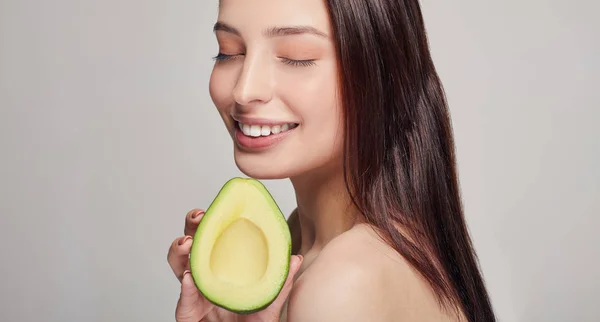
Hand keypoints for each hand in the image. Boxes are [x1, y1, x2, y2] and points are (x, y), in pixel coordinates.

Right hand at [168, 208, 302, 321]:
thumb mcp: (270, 301)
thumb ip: (281, 282)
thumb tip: (295, 259)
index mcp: (223, 268)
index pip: (215, 238)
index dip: (212, 221)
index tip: (215, 208)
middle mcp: (206, 276)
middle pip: (192, 244)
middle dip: (192, 227)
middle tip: (199, 218)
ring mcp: (194, 293)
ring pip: (178, 266)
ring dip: (180, 251)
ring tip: (188, 245)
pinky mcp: (187, 313)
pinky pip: (183, 299)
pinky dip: (186, 288)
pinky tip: (189, 278)